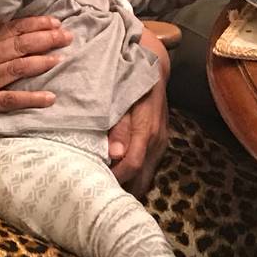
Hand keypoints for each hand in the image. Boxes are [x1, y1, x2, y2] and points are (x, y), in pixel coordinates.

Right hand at [0, 15, 71, 137]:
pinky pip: (11, 101)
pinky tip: (50, 98)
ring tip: (62, 56)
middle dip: (47, 39)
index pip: (11, 28)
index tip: (54, 20)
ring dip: (44, 62)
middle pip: (22, 45)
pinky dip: (31, 99)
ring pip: (21, 68)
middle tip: (68, 34)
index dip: (35, 23)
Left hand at [108, 31, 169, 194]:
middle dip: (122, 190)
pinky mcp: (160, 141)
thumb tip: (115, 155)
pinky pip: (148, 166)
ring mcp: (161, 142)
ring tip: (105, 187)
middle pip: (142, 179)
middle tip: (98, 192)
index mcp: (147, 130)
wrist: (153, 64)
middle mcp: (157, 141)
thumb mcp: (122, 98)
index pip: (132, 166)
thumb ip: (119, 126)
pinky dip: (135, 175)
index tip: (95, 184)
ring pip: (147, 175)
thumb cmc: (130, 79)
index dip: (115, 179)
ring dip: (129, 184)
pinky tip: (119, 176)